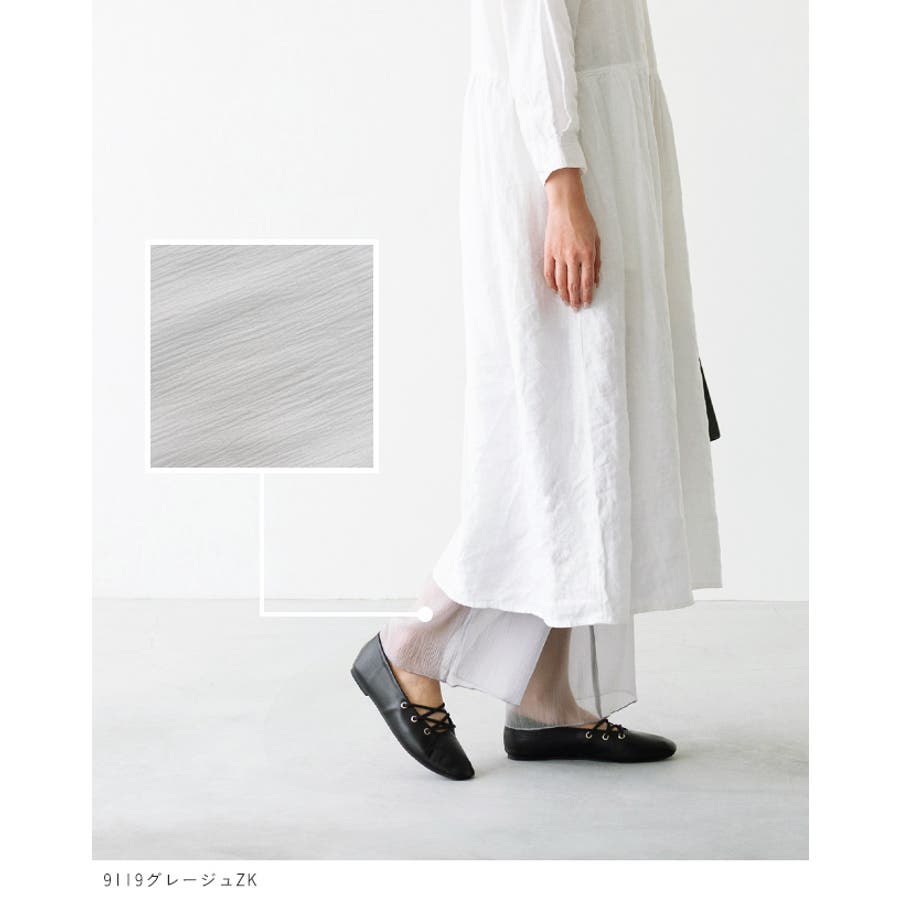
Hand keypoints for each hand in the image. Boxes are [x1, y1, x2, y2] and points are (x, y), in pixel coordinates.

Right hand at [543, 168, 600, 310]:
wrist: (566, 205)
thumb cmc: (584, 220)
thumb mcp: (597, 239)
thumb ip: (597, 261)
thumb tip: (596, 280)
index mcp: (587, 253)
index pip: (587, 281)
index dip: (587, 295)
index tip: (587, 303)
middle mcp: (573, 256)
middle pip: (573, 284)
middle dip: (575, 299)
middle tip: (576, 308)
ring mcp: (559, 254)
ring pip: (560, 281)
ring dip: (563, 294)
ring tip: (566, 302)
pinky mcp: (548, 251)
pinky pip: (548, 272)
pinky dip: (551, 283)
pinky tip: (555, 290)